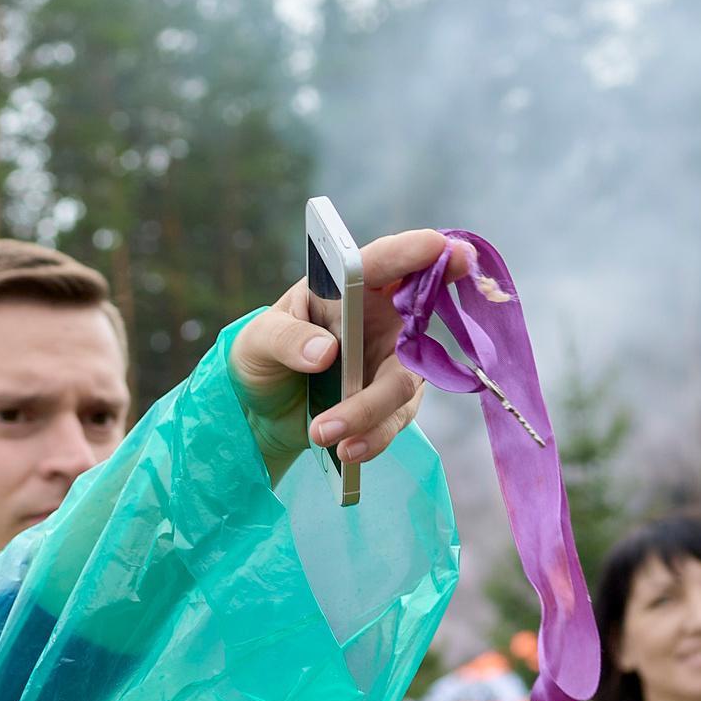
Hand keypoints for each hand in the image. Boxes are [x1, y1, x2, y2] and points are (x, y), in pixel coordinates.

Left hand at [231, 229, 474, 481]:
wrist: (258, 409)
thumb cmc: (262, 354)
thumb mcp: (258, 339)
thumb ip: (286, 338)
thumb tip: (325, 351)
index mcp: (351, 287)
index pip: (385, 261)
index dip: (415, 252)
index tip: (442, 247)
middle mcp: (381, 320)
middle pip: (412, 332)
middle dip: (408, 357)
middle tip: (394, 380)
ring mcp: (389, 362)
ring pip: (401, 385)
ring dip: (368, 413)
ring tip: (324, 433)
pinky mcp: (388, 404)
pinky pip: (391, 421)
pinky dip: (371, 438)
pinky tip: (345, 452)